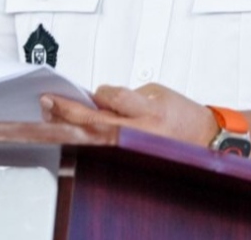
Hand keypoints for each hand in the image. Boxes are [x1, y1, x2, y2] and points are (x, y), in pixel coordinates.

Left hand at [40, 83, 218, 147]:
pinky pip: (99, 147)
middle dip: (67, 110)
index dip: (99, 92)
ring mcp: (131, 149)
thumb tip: (97, 98)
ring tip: (50, 115)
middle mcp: (138, 133)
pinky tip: (68, 132)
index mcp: (148, 111)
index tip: (91, 91)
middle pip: (94, 121)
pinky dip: (82, 138)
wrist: (203, 139)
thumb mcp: (157, 93)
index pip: (112, 96)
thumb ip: (126, 95)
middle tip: (47, 101)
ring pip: (91, 137)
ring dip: (68, 126)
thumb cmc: (182, 115)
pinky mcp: (128, 159)